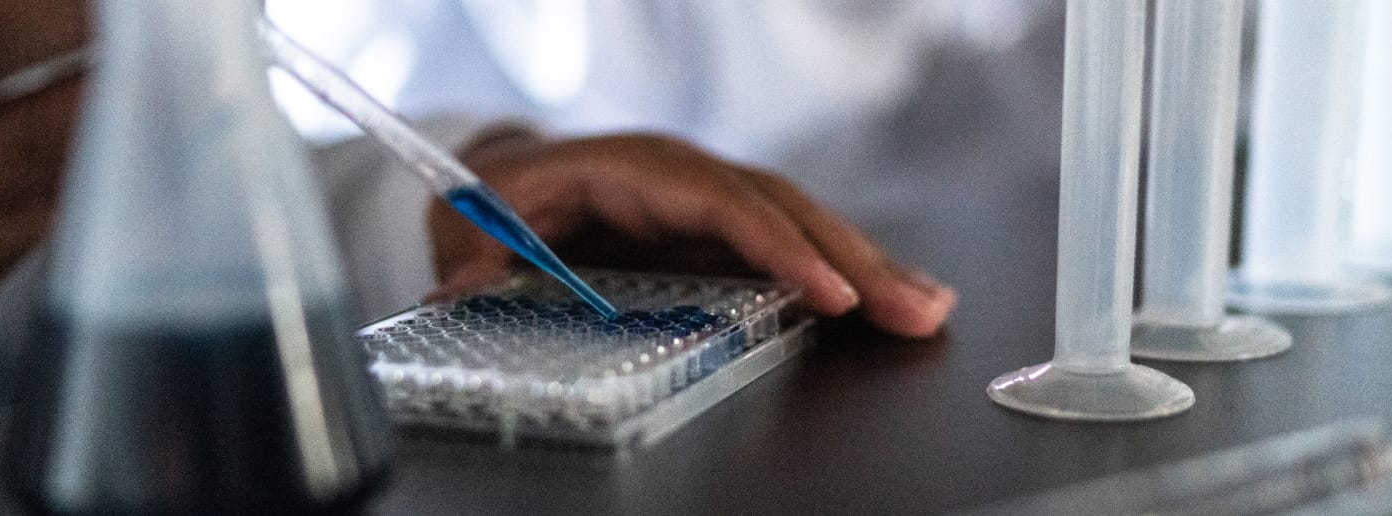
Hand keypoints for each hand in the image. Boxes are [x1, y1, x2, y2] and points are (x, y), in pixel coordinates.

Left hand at [429, 132, 957, 337]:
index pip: (719, 201)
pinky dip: (844, 270)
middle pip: (782, 208)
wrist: (503, 183)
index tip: (826, 290)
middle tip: (913, 307)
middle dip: (853, 257)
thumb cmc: (494, 201)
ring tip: (925, 307)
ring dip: (867, 264)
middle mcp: (686, 176)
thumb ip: (472, 263)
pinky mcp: (721, 229)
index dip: (776, 245)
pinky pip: (793, 243)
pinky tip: (889, 297)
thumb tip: (466, 293)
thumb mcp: (469, 225)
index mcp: (632, 168)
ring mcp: (710, 201)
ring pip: (802, 223)